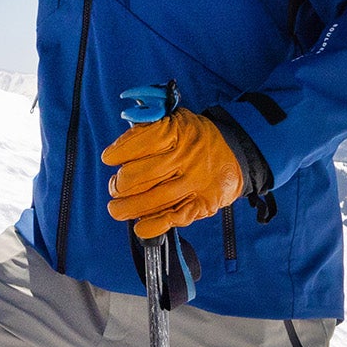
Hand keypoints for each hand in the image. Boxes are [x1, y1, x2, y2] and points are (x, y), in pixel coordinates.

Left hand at [103, 108, 243, 239]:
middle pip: (140, 175)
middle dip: (119, 184)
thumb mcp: (177, 120)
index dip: (119, 152)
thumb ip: (150, 126)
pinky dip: (152, 225)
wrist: (237, 155)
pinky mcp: (202, 204)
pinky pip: (172, 218)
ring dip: (126, 208)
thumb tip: (123, 138)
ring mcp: (194, 183)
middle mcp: (186, 158)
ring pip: (151, 200)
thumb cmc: (197, 138)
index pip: (140, 143)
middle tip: (115, 186)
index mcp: (178, 132)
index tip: (109, 158)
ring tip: (116, 208)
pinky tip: (139, 226)